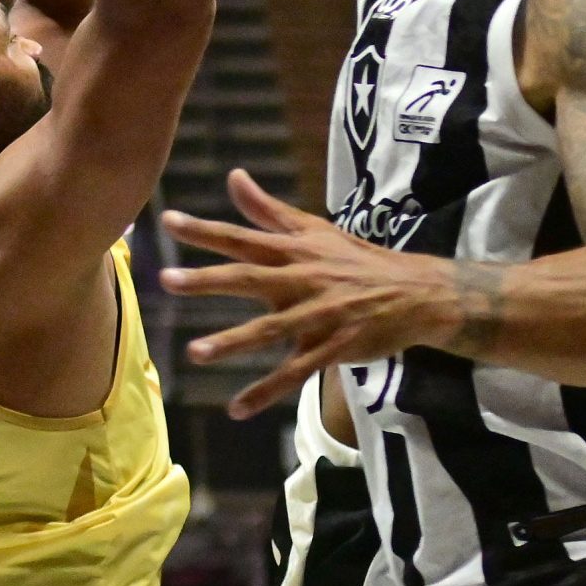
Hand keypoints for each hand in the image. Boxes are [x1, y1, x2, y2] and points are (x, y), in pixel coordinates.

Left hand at [160, 169, 451, 417]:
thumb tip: (233, 177)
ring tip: (196, 352)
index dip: (205, 229)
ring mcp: (319, 315)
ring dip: (233, 341)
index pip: (242, 237)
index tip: (167, 220)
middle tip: (168, 279)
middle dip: (209, 280)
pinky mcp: (334, 347)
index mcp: (294, 251)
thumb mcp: (314, 230)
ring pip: (271, 330)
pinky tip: (237, 409)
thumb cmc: (357, 260)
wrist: (418, 292)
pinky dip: (266, 392)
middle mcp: (302, 279)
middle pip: (249, 278)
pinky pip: (295, 372)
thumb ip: (268, 210)